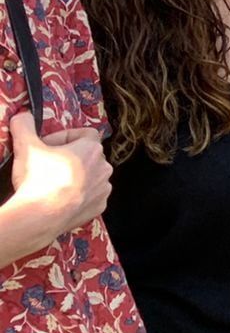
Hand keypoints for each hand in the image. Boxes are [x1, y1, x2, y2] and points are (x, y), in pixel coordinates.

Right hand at [8, 114, 111, 245]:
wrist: (40, 217)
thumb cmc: (38, 179)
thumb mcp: (26, 147)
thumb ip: (24, 126)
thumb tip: (22, 115)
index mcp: (92, 149)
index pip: (85, 133)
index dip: (65, 136)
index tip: (47, 145)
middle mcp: (104, 167)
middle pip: (87, 155)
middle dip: (68, 157)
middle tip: (46, 164)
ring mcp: (103, 189)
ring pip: (90, 176)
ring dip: (74, 177)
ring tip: (51, 183)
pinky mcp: (99, 207)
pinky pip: (90, 196)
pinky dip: (77, 195)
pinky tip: (59, 198)